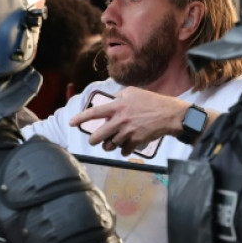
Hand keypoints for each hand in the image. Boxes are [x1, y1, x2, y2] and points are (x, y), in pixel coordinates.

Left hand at [69, 87, 187, 155]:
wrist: (170, 115)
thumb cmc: (152, 101)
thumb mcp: (133, 92)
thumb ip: (118, 96)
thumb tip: (109, 99)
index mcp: (117, 106)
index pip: (94, 113)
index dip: (80, 119)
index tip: (71, 123)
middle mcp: (120, 120)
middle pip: (98, 136)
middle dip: (93, 140)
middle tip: (94, 140)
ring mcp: (128, 132)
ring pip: (110, 144)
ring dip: (110, 144)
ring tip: (114, 140)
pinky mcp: (136, 142)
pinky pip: (123, 151)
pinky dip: (123, 150)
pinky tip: (126, 144)